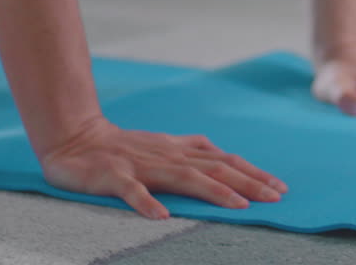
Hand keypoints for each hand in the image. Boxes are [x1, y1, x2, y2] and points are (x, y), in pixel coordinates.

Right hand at [38, 116, 287, 219]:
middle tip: (275, 197)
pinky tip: (163, 217)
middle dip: (248, 182)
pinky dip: (147, 203)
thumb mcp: (164, 145)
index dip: (253, 172)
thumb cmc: (123, 146)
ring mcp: (142, 165)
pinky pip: (132, 191)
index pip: (224, 160)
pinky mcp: (114, 176)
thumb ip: (192, 151)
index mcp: (180, 150)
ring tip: (240, 205)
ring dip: (214, 191)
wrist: (75, 138)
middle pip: (215, 168)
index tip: (279, 187)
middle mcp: (168, 155)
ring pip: (184, 177)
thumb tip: (223, 154)